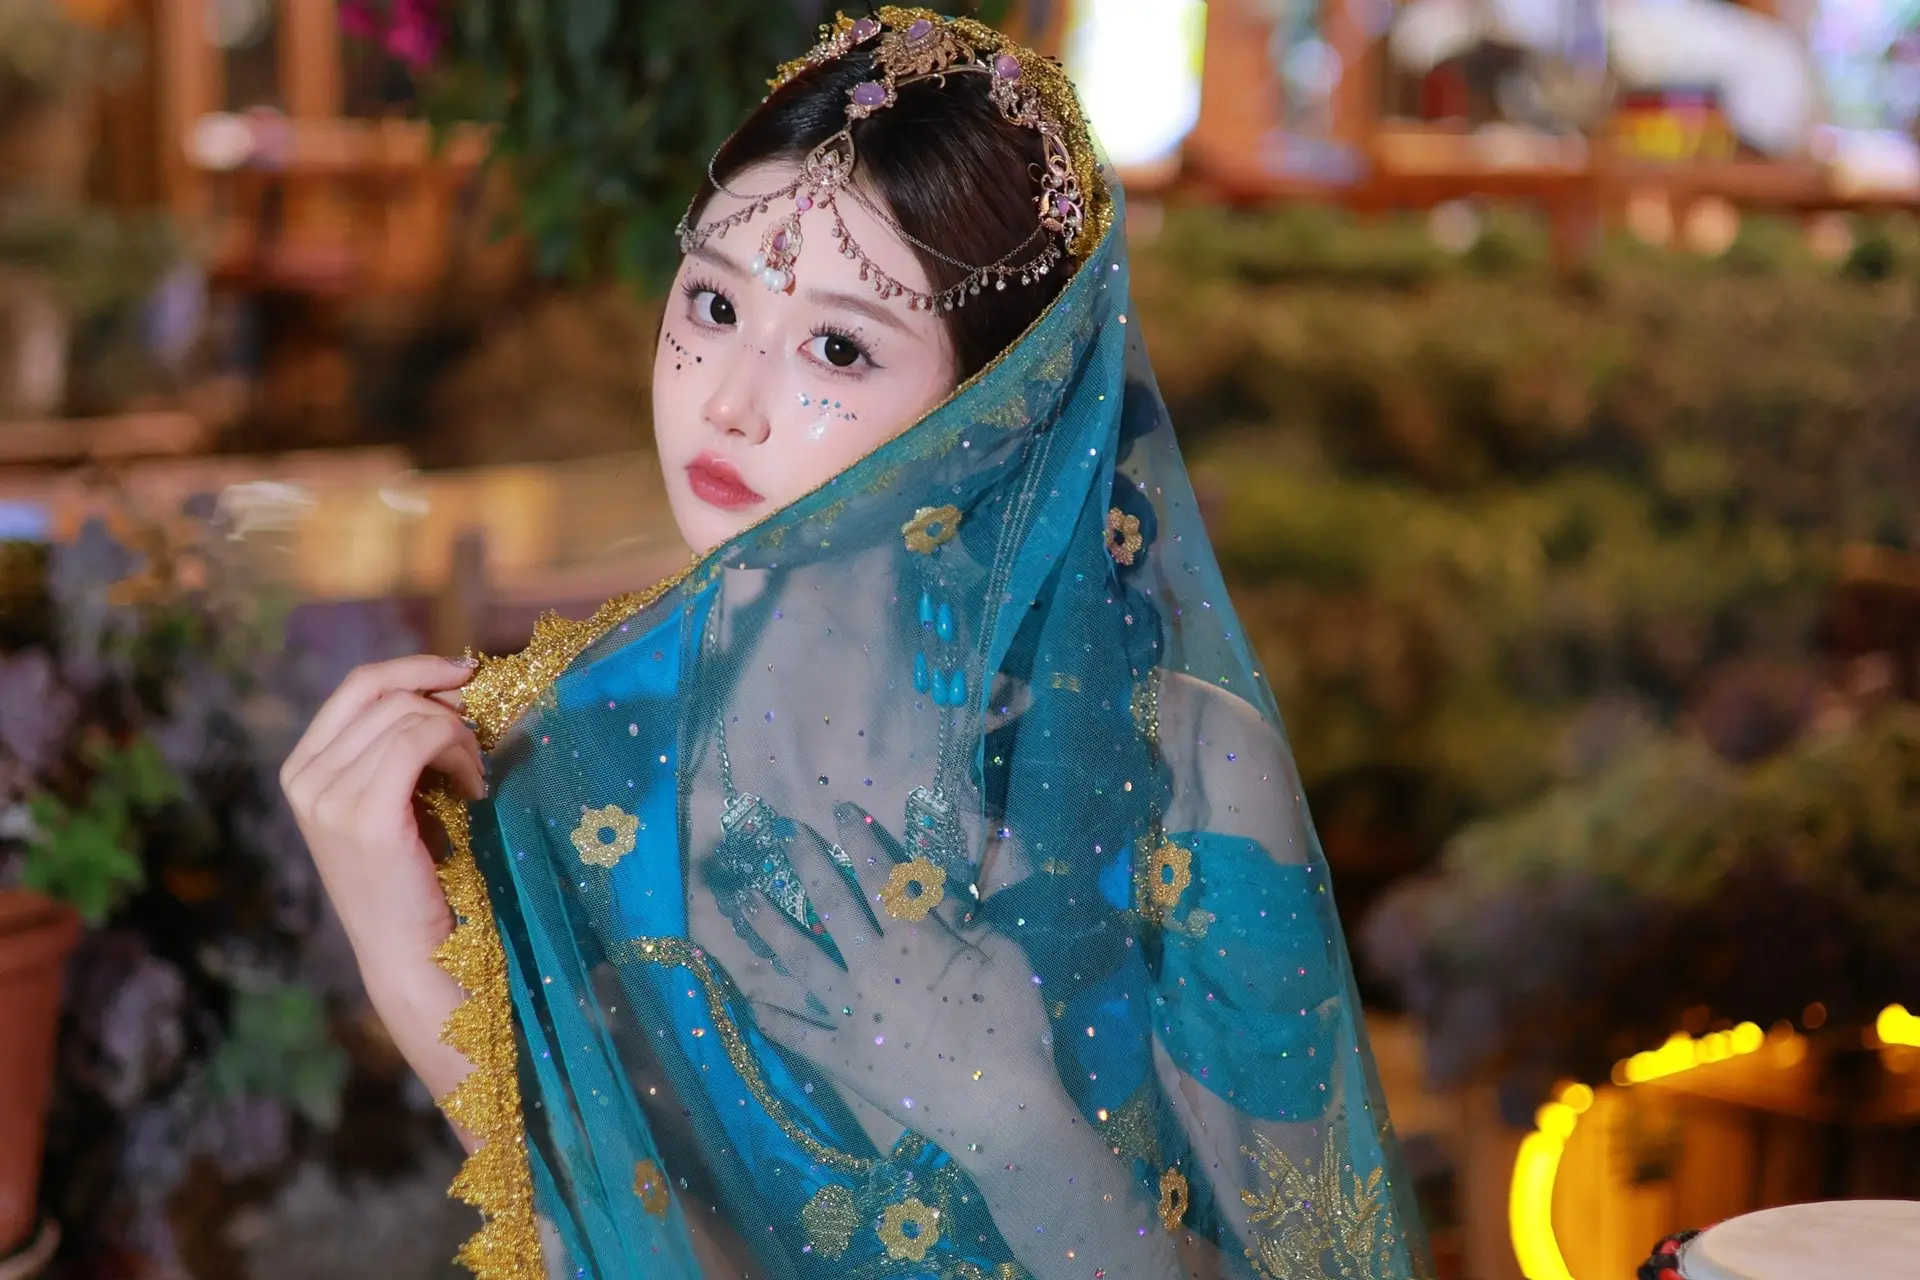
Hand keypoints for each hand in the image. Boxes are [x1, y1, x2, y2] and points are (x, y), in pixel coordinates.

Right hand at [281, 654, 484, 963]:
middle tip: (481, 733)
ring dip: (459, 737)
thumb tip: (449, 683)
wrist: (408, 953)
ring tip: (476, 777)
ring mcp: (328, 796)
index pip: (358, 685)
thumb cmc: (412, 877)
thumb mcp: (393, 799)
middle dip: (445, 701)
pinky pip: (421, 740)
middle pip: (386, 693)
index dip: (415, 668)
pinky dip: (459, 752)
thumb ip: (397, 746)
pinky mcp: (365, 814)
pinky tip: (474, 788)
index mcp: (302, 768)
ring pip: (410, 716)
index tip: (464, 673)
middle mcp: (304, 778)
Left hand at [692, 803, 1052, 1145]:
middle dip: (805, 864)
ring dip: (769, 927)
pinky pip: (797, 1034)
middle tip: (782, 835)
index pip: (879, 874)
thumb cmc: (1013, 1030)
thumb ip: (970, 923)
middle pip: (830, 904)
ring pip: (798, 960)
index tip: (840, 809)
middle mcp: (870, 966)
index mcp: (914, 938)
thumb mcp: (1007, 960)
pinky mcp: (841, 1058)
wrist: (998, 1111)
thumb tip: (939, 896)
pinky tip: (750, 1004)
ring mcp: (849, 1013)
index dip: (859, 838)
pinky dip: (773, 1019)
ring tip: (744, 901)